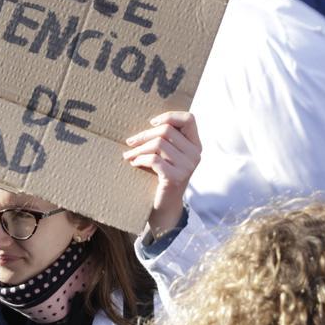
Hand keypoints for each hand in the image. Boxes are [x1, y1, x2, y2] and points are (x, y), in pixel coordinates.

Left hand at [123, 111, 200, 232]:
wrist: (165, 207)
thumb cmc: (163, 176)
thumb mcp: (169, 155)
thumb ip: (167, 139)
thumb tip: (149, 122)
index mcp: (195, 145)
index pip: (189, 119)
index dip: (169, 116)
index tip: (152, 123)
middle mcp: (195, 154)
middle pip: (167, 130)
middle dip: (144, 135)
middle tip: (130, 142)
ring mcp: (187, 167)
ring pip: (158, 144)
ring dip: (138, 148)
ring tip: (129, 155)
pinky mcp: (175, 177)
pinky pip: (153, 159)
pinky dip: (140, 159)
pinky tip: (134, 163)